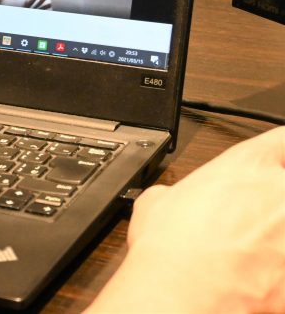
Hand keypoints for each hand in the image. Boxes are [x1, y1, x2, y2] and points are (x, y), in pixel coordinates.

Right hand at [90, 126, 284, 313]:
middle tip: (255, 219)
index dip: (279, 152)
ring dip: (275, 240)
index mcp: (249, 165)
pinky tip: (253, 279)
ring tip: (249, 254)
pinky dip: (275, 275)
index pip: (283, 140)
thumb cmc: (172, 243)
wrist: (183, 288)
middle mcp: (281, 192)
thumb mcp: (157, 201)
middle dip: (273, 205)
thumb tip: (170, 200)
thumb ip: (177, 193)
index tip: (277, 161)